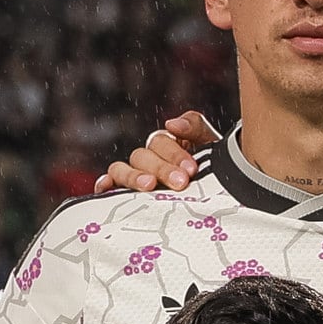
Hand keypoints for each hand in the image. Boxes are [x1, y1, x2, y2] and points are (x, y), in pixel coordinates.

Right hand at [92, 110, 216, 194]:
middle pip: (142, 156)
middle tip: (181, 182)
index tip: (191, 170)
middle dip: (162, 168)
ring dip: (134, 176)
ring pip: (122, 169)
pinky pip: (109, 185)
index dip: (175, 154)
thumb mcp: (212, 146)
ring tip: (150, 186)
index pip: (162, 142)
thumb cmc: (215, 174)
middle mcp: (148, 159)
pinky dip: (104, 184)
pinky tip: (105, 188)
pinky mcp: (124, 194)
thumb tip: (172, 123)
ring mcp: (134, 176)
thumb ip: (196, 127)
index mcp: (167, 145)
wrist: (218, 200)